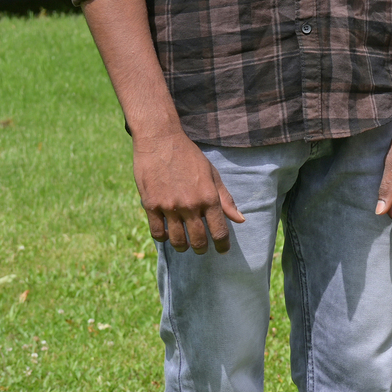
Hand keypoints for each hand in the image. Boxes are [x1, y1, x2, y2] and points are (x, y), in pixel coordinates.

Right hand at [133, 129, 244, 252]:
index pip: (219, 231)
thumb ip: (226, 199)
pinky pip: (157, 232)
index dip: (222, 245)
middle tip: (202, 249)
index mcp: (208, 198)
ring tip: (185, 245)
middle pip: (198, 240)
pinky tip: (168, 235)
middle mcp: (190, 205)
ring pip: (177, 240)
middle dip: (202, 249)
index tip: (223, 250)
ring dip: (183, 247)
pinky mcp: (150, 205)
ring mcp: (169, 207)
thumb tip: (240, 219)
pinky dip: (164, 238)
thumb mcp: (213, 175)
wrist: (161, 141)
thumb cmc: (190, 157)